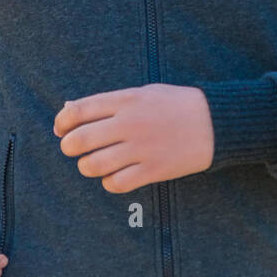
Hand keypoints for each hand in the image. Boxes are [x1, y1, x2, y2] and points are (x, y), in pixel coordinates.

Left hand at [53, 83, 213, 192]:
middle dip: (69, 148)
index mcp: (126, 100)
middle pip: (80, 140)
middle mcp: (130, 123)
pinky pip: (116, 183)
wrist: (215, 122)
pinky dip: (109, 182)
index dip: (62, 123)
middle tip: (74, 150)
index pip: (78, 111)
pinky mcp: (153, 169)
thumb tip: (69, 111)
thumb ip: (107, 102)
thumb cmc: (175, 105)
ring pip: (94, 165)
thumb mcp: (142, 93)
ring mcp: (141, 148)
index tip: (61, 130)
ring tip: (93, 164)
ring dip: (87, 167)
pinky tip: (115, 176)